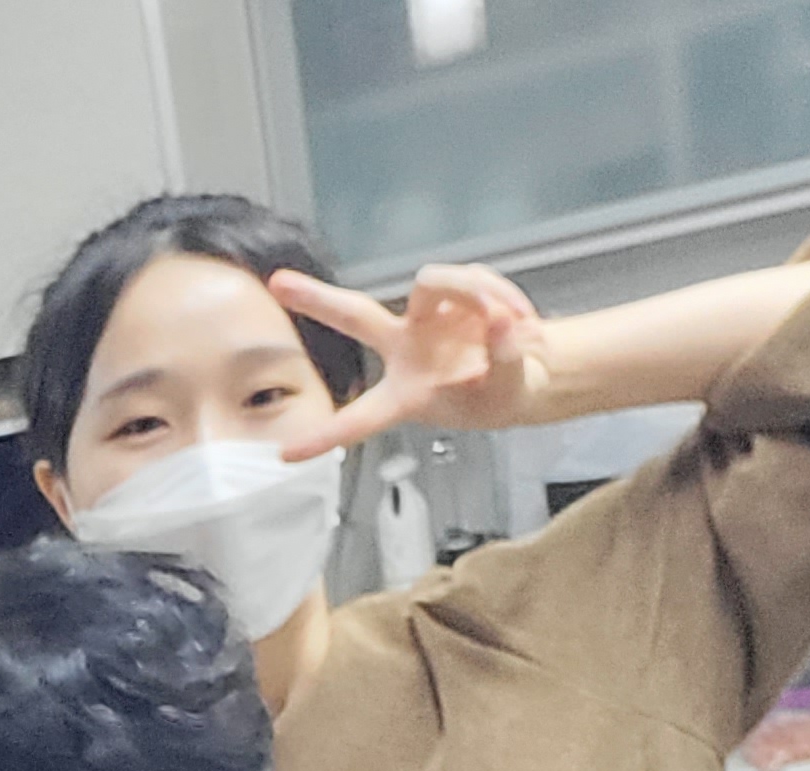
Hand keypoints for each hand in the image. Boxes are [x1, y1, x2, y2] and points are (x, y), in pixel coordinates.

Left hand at [270, 262, 551, 459]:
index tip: (285, 454)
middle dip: (319, 300)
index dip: (325, 436)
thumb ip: (502, 363)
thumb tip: (500, 323)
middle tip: (278, 285)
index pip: (360, 419)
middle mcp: (405, 350)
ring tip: (514, 322)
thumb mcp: (504, 392)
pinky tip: (520, 318)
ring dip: (478, 293)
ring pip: (434, 282)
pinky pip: (473, 278)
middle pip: (357, 317)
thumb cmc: (500, 393)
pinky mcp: (456, 292)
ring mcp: (428, 318)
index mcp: (404, 394)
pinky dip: (501, 294)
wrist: (532, 371)